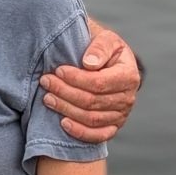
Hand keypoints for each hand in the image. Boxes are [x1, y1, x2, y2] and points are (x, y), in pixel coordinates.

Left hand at [41, 26, 140, 141]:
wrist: (108, 63)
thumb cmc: (104, 49)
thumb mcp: (106, 38)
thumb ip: (100, 47)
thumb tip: (89, 63)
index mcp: (129, 75)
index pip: (99, 83)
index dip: (76, 79)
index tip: (58, 70)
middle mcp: (128, 98)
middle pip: (92, 102)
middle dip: (65, 92)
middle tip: (46, 82)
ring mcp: (121, 115)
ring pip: (91, 118)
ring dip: (66, 109)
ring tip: (47, 98)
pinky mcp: (113, 126)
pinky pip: (98, 135)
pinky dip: (80, 132)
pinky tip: (63, 123)